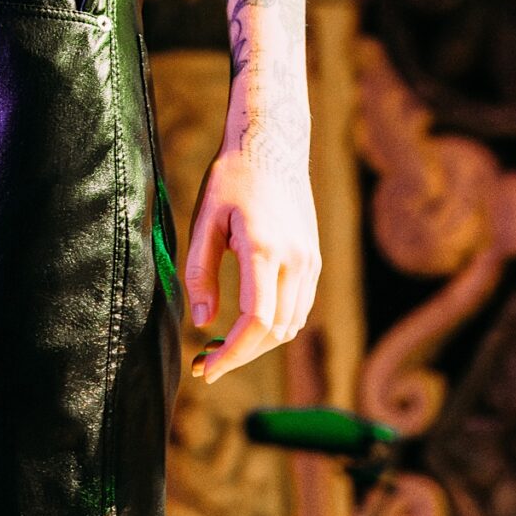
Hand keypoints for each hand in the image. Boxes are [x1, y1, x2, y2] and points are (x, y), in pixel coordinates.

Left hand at [184, 121, 320, 382]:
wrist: (272, 146)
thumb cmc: (232, 179)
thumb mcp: (205, 220)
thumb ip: (201, 272)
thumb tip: (203, 324)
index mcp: (265, 248)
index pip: (257, 320)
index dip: (232, 353)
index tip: (207, 370)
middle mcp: (295, 259)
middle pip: (275, 331)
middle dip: (241, 355)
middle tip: (207, 364)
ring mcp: (310, 261)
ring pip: (291, 325)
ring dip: (259, 344)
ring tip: (222, 347)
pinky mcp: (314, 260)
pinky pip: (299, 308)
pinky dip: (276, 326)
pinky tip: (248, 325)